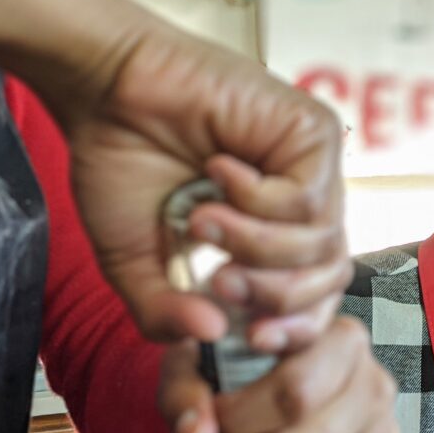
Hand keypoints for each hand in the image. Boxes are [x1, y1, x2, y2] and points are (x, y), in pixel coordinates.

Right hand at [63, 18, 349, 349]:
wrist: (106, 92)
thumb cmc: (122, 169)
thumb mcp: (136, 264)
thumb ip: (165, 312)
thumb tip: (210, 335)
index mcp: (272, 240)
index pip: (313, 302)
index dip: (293, 331)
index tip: (251, 340)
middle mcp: (301, 207)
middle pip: (328, 279)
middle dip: (273, 296)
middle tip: (221, 282)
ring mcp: (313, 168)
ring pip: (321, 242)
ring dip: (254, 245)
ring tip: (202, 221)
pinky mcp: (313, 132)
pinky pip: (308, 198)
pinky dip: (256, 199)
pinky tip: (218, 170)